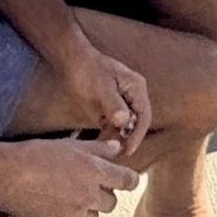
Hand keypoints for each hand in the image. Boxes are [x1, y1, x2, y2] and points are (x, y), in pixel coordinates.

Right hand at [0, 138, 138, 216]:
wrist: (5, 176)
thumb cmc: (35, 154)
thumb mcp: (69, 145)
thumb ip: (97, 148)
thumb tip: (118, 148)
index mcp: (94, 171)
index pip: (127, 181)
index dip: (128, 181)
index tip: (126, 181)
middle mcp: (89, 195)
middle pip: (111, 203)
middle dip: (103, 196)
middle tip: (85, 186)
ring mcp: (74, 215)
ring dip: (85, 210)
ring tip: (65, 196)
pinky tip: (52, 209)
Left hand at [57, 41, 151, 156]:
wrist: (73, 62)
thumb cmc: (88, 70)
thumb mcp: (101, 87)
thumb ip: (113, 104)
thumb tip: (124, 121)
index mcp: (136, 87)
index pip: (144, 116)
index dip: (138, 135)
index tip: (129, 149)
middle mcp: (133, 96)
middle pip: (136, 123)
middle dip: (127, 140)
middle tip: (116, 155)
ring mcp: (122, 103)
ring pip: (125, 128)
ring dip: (116, 140)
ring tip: (104, 152)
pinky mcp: (111, 110)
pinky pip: (113, 127)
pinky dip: (108, 136)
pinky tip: (98, 145)